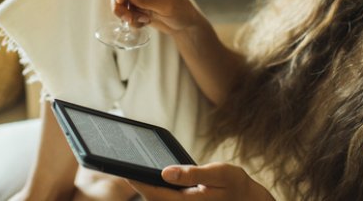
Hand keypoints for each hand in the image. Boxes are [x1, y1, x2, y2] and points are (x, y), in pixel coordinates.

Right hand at [111, 0, 203, 35]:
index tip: (120, 0)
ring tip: (142, 21)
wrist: (186, 26)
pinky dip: (133, 21)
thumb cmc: (182, 12)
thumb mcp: (167, 5)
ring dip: (127, 15)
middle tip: (127, 18)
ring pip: (122, 4)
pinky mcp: (139, 10)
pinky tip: (145, 23)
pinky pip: (127, 14)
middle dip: (120, 5)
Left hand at [126, 163, 274, 200]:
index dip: (139, 180)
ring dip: (149, 188)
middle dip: (140, 183)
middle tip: (127, 165)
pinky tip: (158, 180)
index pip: (155, 193)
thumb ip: (192, 174)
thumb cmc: (236, 186)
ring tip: (139, 170)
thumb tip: (165, 172)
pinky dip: (159, 192)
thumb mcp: (218, 173)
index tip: (126, 168)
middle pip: (153, 198)